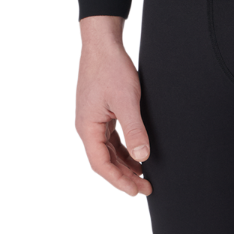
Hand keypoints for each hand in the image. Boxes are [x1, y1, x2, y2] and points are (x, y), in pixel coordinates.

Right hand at [74, 15, 152, 197]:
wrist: (102, 43)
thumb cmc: (111, 68)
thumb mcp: (126, 100)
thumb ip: (134, 130)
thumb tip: (142, 157)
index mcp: (88, 129)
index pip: (101, 165)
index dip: (119, 180)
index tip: (137, 190)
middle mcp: (88, 128)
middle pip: (104, 161)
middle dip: (124, 176)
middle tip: (145, 187)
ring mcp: (93, 120)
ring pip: (108, 151)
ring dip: (124, 164)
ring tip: (143, 175)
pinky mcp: (101, 113)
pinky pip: (110, 138)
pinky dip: (123, 149)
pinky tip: (136, 154)